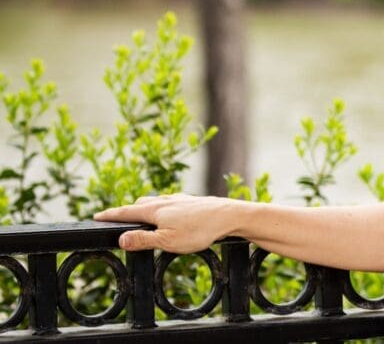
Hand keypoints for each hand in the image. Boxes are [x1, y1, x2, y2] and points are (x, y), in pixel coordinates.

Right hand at [93, 193, 235, 252]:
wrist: (230, 215)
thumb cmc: (200, 230)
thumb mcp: (168, 241)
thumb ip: (143, 240)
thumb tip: (120, 239)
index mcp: (156, 210)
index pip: (126, 212)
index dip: (110, 215)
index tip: (96, 216)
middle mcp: (166, 200)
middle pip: (140, 204)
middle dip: (127, 211)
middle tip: (116, 217)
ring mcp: (180, 199)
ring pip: (156, 201)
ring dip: (144, 208)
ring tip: (139, 214)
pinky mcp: (193, 201)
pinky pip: (171, 202)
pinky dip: (162, 207)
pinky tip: (169, 211)